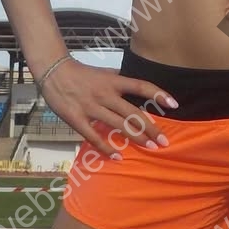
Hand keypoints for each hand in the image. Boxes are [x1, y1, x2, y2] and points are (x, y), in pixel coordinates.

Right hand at [41, 58, 177, 158]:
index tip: (174, 104)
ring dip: (136, 138)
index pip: (140, 86)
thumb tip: (139, 89)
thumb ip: (120, 81)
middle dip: (150, 128)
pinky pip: (94, 136)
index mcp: (113, 82)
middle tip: (164, 141)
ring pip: (117, 125)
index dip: (158, 94)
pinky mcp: (77, 119)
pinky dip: (106, 148)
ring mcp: (91, 107)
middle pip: (132, 112)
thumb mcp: (104, 73)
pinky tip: (119, 156)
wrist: (53, 71)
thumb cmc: (81, 74)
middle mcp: (105, 95)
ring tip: (150, 148)